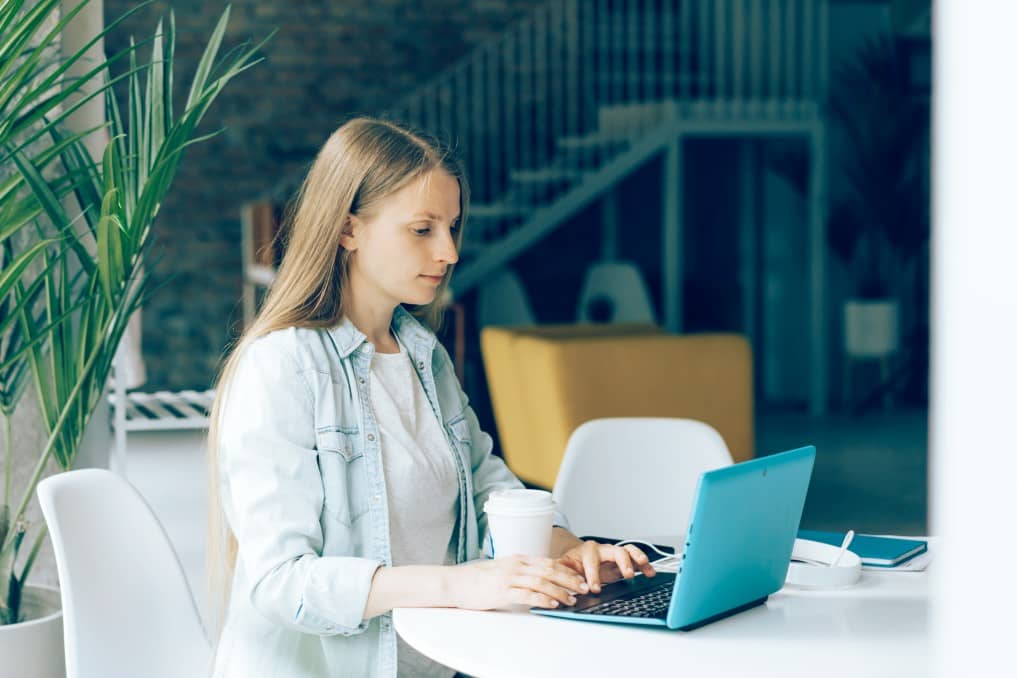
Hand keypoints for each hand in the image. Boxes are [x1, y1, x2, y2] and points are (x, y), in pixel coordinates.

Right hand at [448, 555, 590, 609]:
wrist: (456, 582)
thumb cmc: (478, 578)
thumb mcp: (502, 569)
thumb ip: (520, 572)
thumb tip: (539, 579)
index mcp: (518, 559)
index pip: (548, 562)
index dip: (566, 570)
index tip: (579, 578)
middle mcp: (516, 565)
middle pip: (549, 570)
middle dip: (569, 579)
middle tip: (583, 587)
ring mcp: (509, 577)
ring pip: (541, 582)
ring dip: (559, 591)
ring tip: (571, 599)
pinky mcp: (502, 591)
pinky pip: (527, 594)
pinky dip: (542, 599)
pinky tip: (552, 604)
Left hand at [556, 541, 655, 593]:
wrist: (577, 557)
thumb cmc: (570, 564)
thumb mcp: (562, 567)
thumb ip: (559, 571)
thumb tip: (550, 577)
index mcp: (586, 552)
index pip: (591, 560)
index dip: (593, 574)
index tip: (594, 588)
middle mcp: (602, 550)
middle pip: (614, 550)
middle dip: (621, 562)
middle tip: (626, 575)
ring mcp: (613, 554)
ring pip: (628, 550)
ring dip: (636, 558)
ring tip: (643, 566)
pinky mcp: (623, 560)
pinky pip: (635, 558)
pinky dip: (644, 564)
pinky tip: (650, 573)